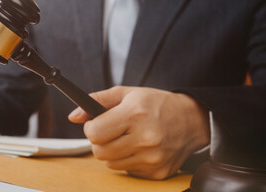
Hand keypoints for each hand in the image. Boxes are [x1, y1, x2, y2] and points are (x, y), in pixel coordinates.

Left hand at [68, 86, 209, 179]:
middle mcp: (145, 138)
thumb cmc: (156, 104)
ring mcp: (153, 158)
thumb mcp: (127, 93)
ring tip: (128, 139)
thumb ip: (97, 100)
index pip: (94, 133)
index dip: (91, 128)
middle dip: (100, 142)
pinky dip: (128, 161)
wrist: (192, 120)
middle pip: (99, 152)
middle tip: (112, 132)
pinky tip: (141, 148)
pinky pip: (127, 171)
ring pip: (110, 164)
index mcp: (135, 114)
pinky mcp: (158, 172)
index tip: (97, 124)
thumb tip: (73, 116)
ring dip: (113, 153)